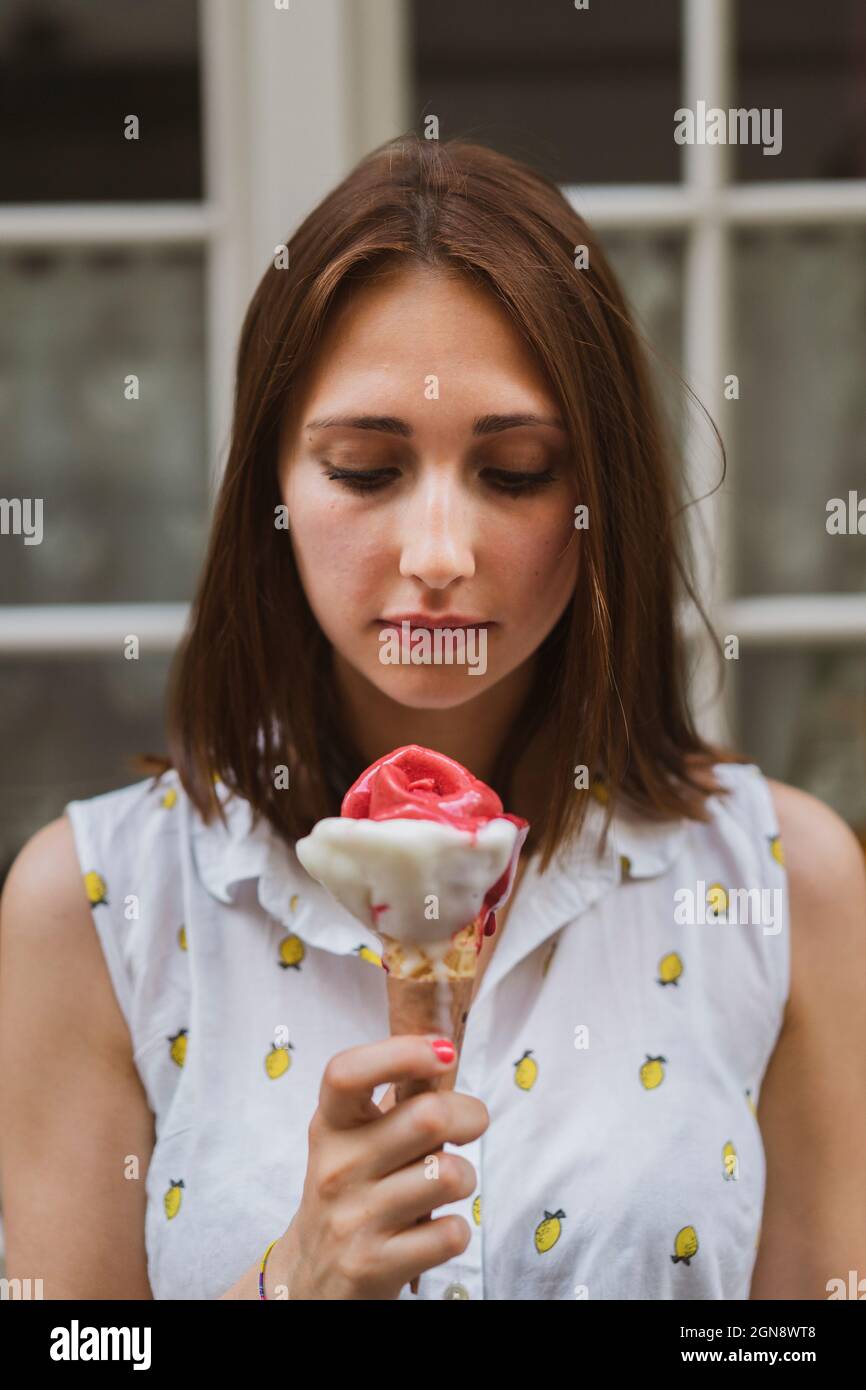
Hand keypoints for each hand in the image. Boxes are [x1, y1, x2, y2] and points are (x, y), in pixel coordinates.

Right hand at [277, 1034, 487, 1298]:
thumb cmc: (351, 1189)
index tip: (443, 1052)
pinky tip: (434, 1230)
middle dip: (470, 1116)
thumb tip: (443, 1045)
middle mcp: (337, 1168)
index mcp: (331, 1125)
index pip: (347, 1072)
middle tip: (468, 1127)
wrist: (311, 1277)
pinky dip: (457, 1229)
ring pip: (450, 1175)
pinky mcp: (375, 1266)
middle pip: (429, 1117)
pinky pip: (451, 1233)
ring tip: (445, 1184)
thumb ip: (396, 1097)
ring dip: (465, 1178)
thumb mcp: (355, 1138)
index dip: (401, 1052)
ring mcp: (354, 1219)